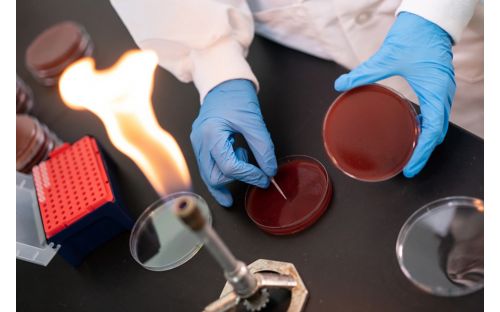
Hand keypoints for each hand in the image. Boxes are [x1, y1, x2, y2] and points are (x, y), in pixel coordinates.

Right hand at [191, 79, 276, 206]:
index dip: (249, 175)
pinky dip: (223, 172)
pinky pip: (209, 167)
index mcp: (211, 134)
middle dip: (236, 180)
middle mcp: (199, 141)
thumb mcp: (254, 121)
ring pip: (209, 175)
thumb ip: (263, 148)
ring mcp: (198, 143)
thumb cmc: (235, 96)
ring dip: (229, 177)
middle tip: (256, 178)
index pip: (229, 167)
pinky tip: (236, 171)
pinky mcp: (201, 144)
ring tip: (245, 165)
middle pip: (214, 177)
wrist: (223, 82)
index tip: (265, 177)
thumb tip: (269, 170)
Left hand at [334, 12, 455, 176]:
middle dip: (425, 152)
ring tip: (412, 154)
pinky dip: (427, 124)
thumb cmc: (414, 36)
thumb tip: (341, 84)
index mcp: (434, 91)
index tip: (411, 167)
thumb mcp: (386, 58)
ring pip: (439, 123)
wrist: (429, 19)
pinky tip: (414, 126)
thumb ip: (363, 74)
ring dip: (427, 139)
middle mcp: (442, 93)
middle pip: (438, 132)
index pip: (433, 131)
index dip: (423, 153)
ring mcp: (442, 89)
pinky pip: (436, 111)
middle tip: (409, 167)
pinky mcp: (437, 85)